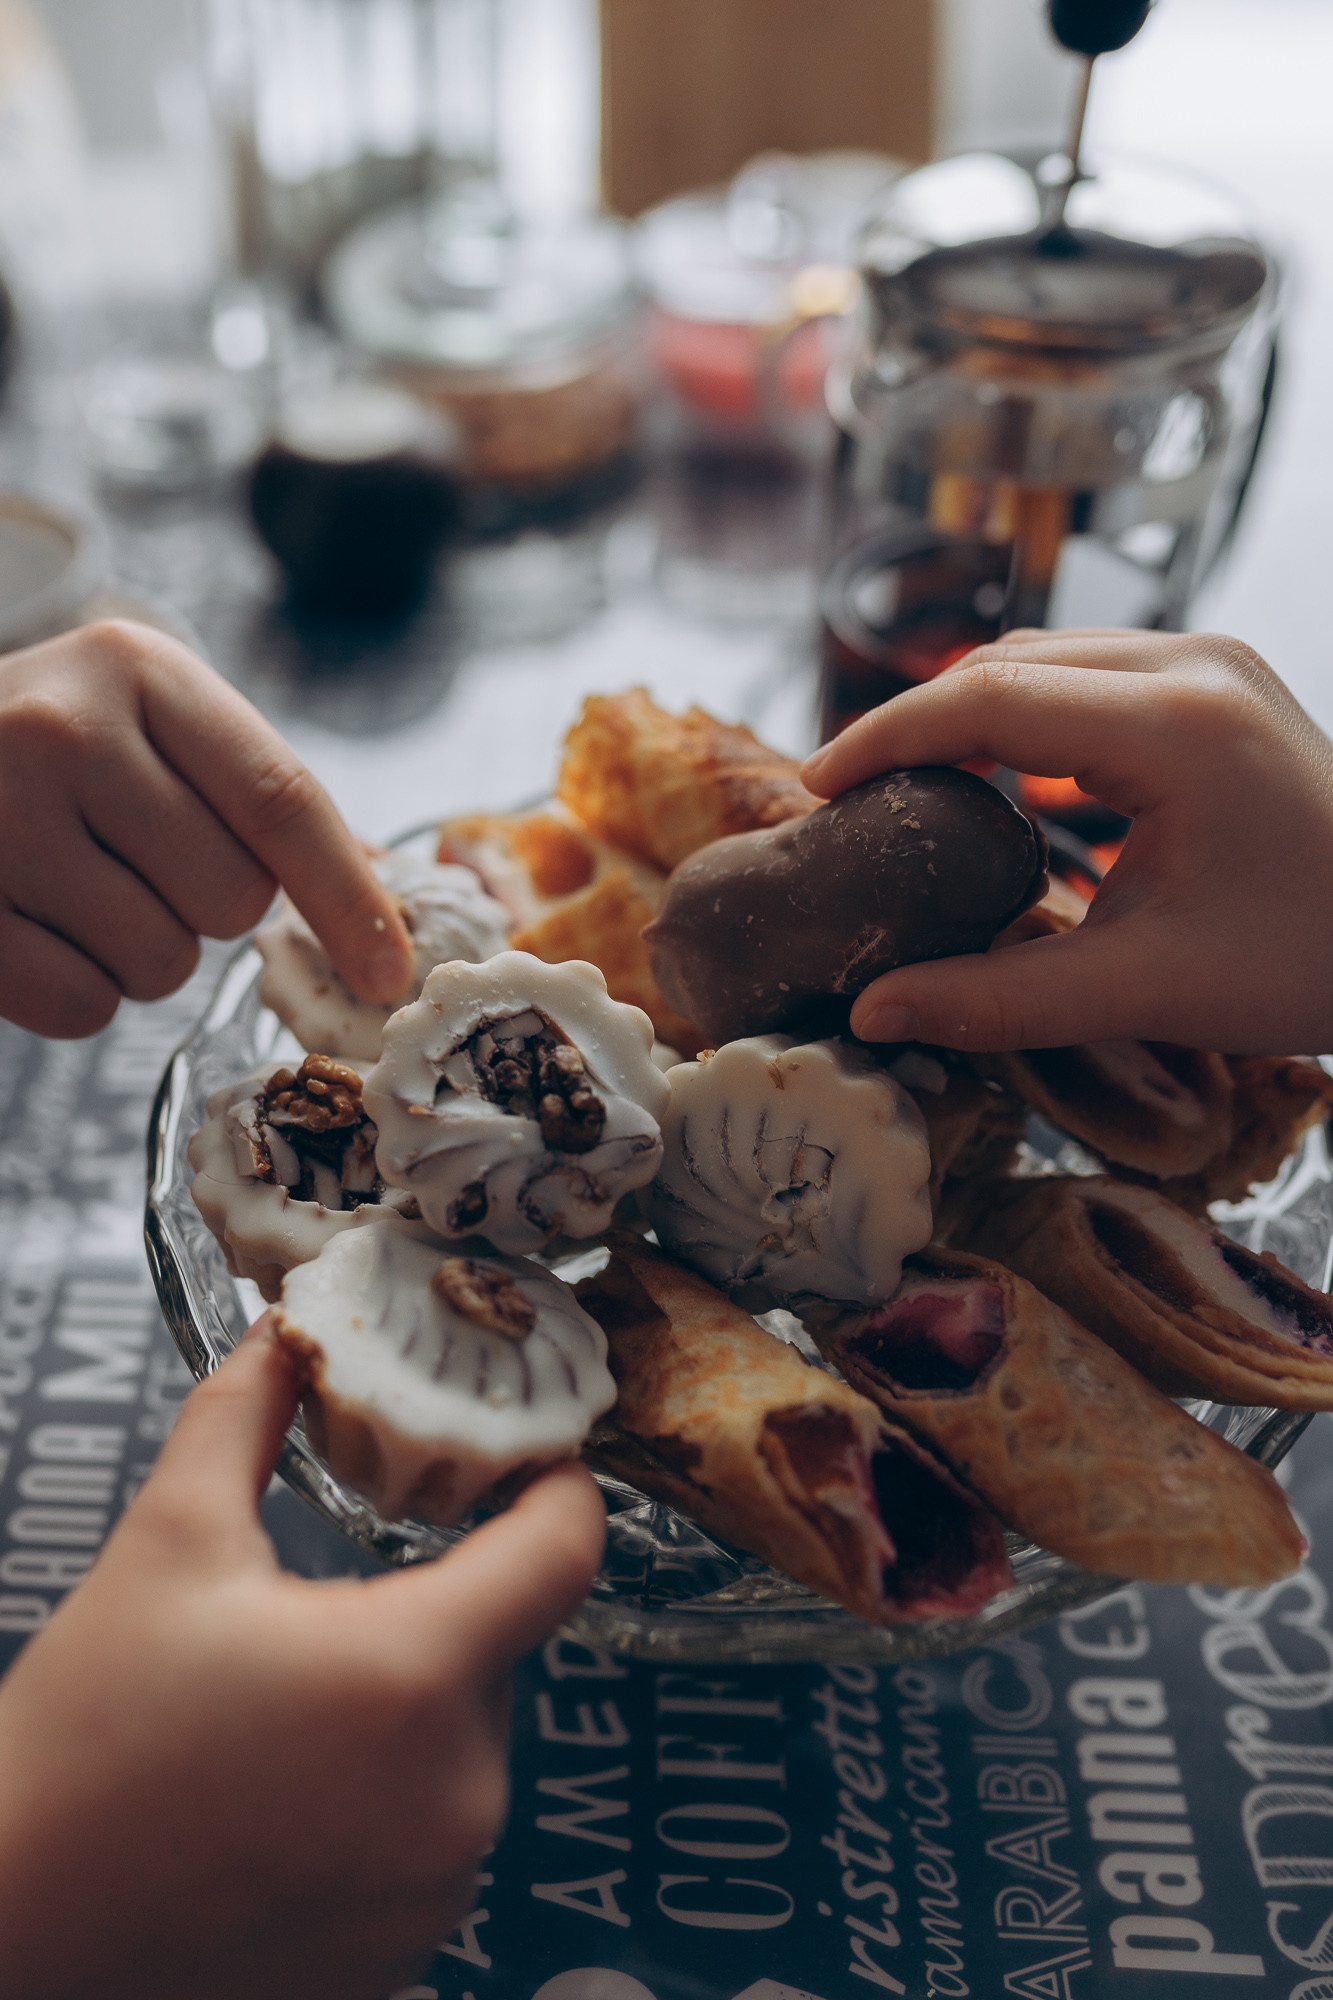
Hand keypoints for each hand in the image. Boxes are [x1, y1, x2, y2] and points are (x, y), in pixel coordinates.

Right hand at [0, 620, 413, 1035]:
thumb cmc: (46, 745)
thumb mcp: (146, 716)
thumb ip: (254, 791)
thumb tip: (385, 896)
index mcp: (139, 668)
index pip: (282, 800)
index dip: (349, 898)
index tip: (393, 971)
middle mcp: (64, 729)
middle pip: (232, 897)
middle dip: (210, 908)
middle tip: (140, 863)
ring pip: (162, 962)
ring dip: (142, 953)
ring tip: (77, 887)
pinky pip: (81, 1006)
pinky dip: (78, 993)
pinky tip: (37, 927)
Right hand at [0, 1326, 604, 1999]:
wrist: (12, 1938)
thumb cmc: (81, 1750)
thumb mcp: (167, 1547)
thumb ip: (248, 1416)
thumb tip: (289, 1334)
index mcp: (410, 1675)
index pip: (564, 1552)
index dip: (557, 1484)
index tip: (529, 1455)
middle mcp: (455, 1792)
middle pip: (498, 1643)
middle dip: (427, 1606)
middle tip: (318, 1608)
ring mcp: (439, 1884)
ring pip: (464, 1736)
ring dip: (400, 1706)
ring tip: (277, 1717)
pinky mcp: (411, 1949)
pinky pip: (436, 1826)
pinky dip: (383, 1795)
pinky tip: (285, 1795)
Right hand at [801, 629, 1332, 1053]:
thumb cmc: (1308, 959)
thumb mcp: (1146, 987)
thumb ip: (999, 999)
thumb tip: (875, 1012)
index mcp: (1176, 726)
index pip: (991, 698)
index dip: (890, 736)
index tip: (819, 786)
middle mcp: (1194, 666)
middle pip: (1009, 662)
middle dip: (918, 722)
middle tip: (851, 798)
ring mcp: (1211, 665)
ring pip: (1048, 657)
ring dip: (969, 713)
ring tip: (907, 788)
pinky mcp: (1218, 684)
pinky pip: (1091, 675)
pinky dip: (1025, 715)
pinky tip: (993, 778)